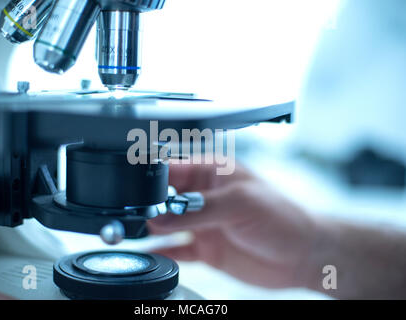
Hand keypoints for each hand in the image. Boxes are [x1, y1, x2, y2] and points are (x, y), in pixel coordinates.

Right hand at [149, 163, 317, 288]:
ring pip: (165, 224)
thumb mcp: (241, 203)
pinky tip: (151, 253)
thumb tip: (165, 215)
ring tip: (135, 232)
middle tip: (135, 215)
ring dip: (151, 228)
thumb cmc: (283, 217)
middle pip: (164, 197)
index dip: (153, 178)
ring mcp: (202, 223)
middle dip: (148, 205)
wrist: (303, 254)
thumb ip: (200, 209)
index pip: (173, 168)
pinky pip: (176, 249)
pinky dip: (162, 252)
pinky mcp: (205, 248)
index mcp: (212, 172)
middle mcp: (203, 196)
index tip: (137, 191)